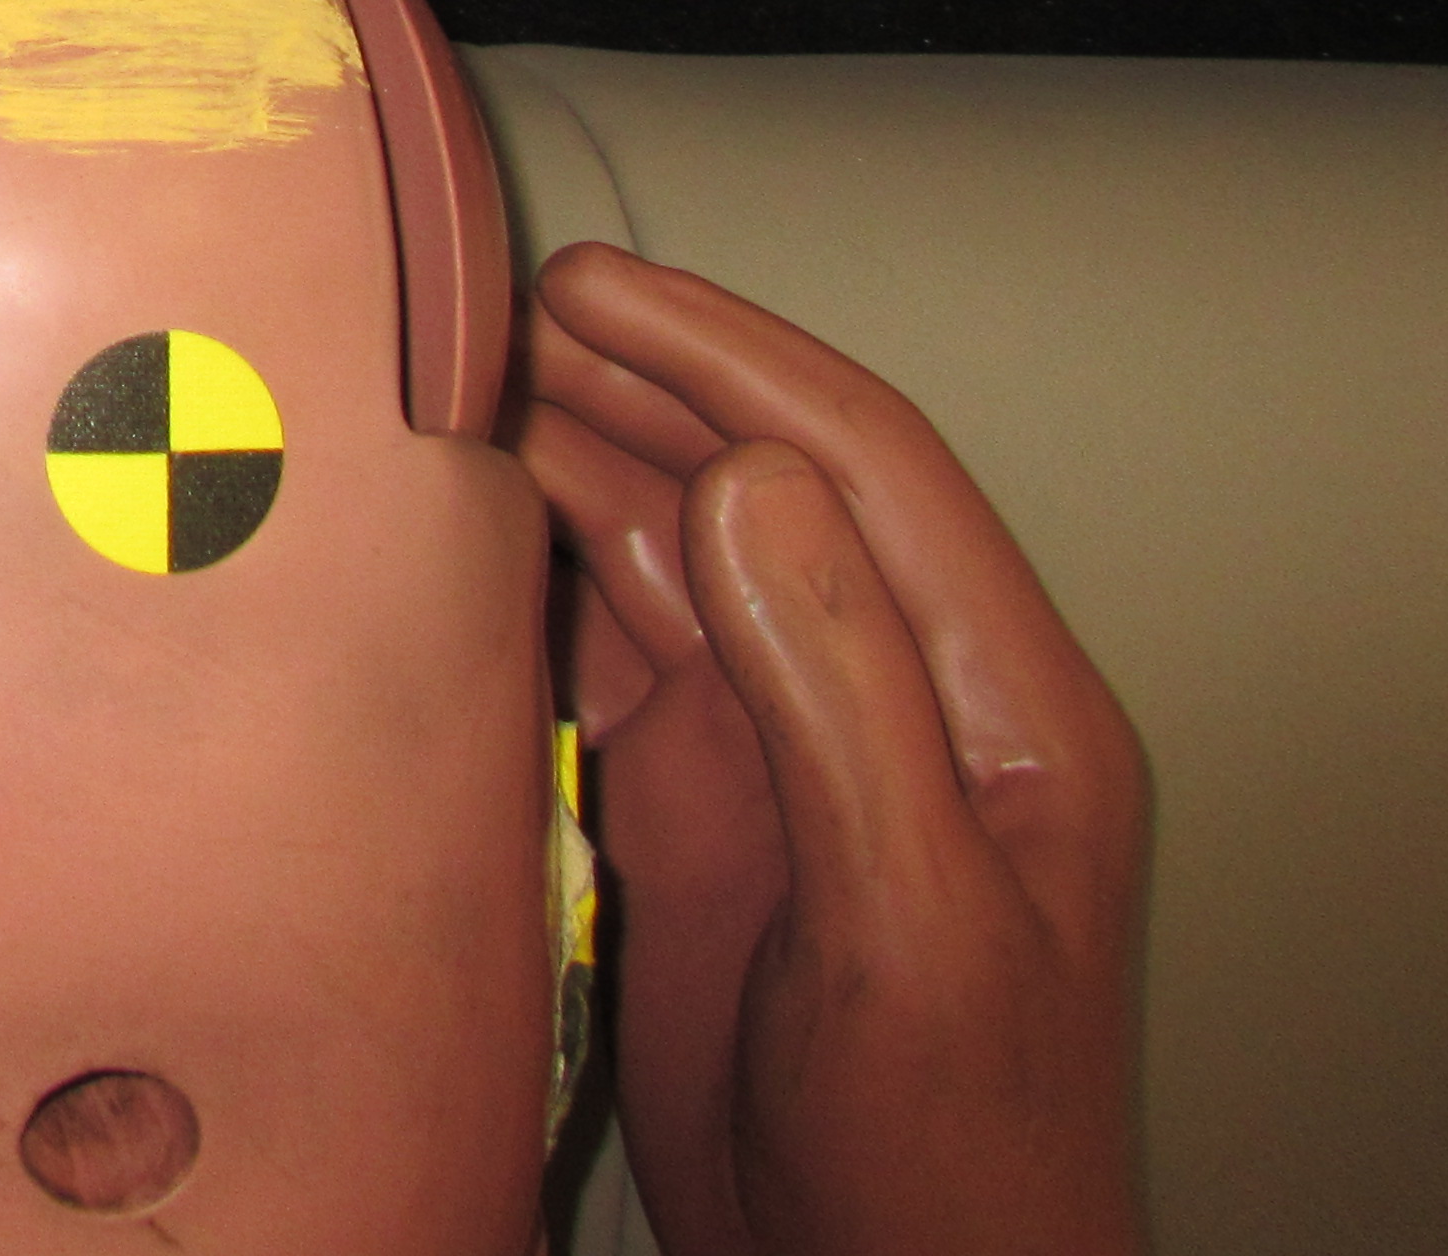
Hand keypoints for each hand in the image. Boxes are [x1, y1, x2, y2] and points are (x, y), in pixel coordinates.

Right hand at [514, 242, 1147, 1255]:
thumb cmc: (958, 1161)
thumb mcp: (914, 924)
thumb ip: (843, 694)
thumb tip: (751, 478)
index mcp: (991, 698)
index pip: (861, 465)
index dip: (731, 355)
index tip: (599, 287)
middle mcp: (886, 690)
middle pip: (755, 481)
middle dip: (634, 380)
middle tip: (490, 306)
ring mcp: (784, 744)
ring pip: (671, 549)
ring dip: (574, 459)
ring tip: (457, 383)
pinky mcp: (695, 802)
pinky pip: (613, 645)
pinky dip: (537, 570)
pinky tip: (463, 522)